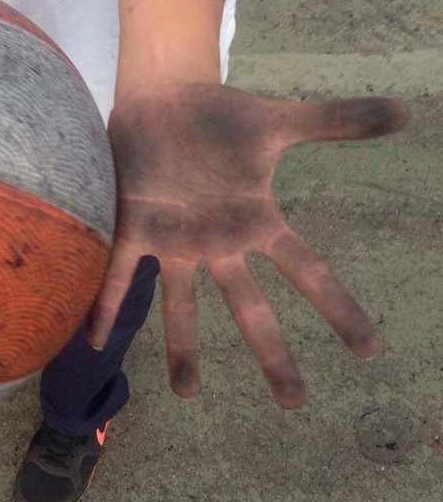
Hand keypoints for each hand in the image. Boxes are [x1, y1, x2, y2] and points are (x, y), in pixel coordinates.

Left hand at [87, 83, 409, 407]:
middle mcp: (217, 242)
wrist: (164, 98)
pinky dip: (105, 304)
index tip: (368, 350)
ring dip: (183, 347)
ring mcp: (173, 240)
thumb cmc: (220, 116)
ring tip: (188, 394)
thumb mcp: (281, 121)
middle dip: (270, 353)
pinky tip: (94, 340)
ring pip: (180, 304)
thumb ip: (336, 121)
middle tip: (292, 402)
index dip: (338, 307)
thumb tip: (407, 110)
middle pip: (249, 306)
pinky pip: (117, 272)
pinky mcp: (132, 227)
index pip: (307, 272)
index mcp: (255, 221)